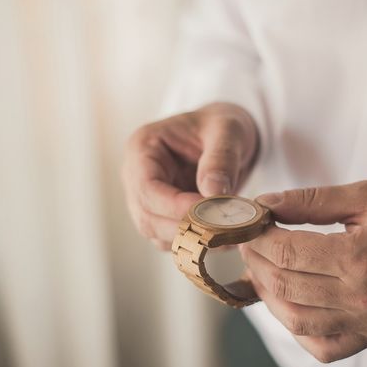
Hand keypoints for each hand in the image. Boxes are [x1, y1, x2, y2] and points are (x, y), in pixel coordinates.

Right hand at [122, 102, 258, 249]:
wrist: (225, 134)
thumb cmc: (221, 124)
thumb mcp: (227, 130)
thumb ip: (221, 158)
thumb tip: (213, 194)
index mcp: (142, 148)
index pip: (147, 188)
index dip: (175, 207)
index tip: (212, 215)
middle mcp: (136, 176)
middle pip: (147, 217)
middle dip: (185, 228)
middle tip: (224, 232)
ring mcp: (147, 199)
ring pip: (157, 234)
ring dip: (192, 240)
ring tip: (230, 236)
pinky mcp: (163, 215)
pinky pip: (173, 238)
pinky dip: (197, 242)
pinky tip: (225, 238)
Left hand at [240, 181, 366, 362]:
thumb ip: (313, 200)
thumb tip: (267, 202)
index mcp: (360, 258)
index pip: (286, 252)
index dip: (257, 236)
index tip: (248, 223)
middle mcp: (360, 298)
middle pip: (283, 284)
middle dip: (255, 260)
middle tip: (247, 242)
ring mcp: (365, 324)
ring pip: (293, 319)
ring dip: (265, 293)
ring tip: (259, 268)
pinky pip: (320, 346)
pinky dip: (294, 327)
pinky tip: (286, 302)